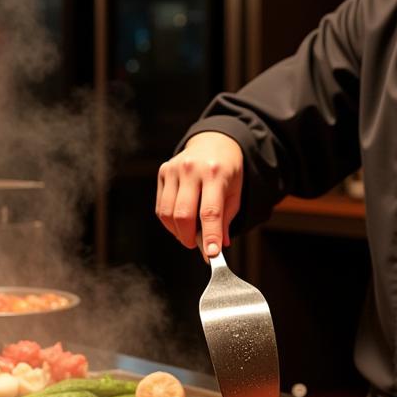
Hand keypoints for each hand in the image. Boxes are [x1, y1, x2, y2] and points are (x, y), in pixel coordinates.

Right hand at [156, 132, 243, 257]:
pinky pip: (161, 206)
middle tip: (197, 246)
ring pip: (169, 213)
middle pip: (184, 214)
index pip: (210, 211)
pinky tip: (180, 223)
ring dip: (178, 232)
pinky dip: (169, 222)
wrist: (214, 141)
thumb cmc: (228, 171)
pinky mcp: (163, 171)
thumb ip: (226, 219)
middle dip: (190, 237)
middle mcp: (193, 169)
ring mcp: (174, 169)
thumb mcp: (235, 192)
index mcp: (216, 173)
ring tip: (189, 235)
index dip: (210, 236)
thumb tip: (218, 246)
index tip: (211, 255)